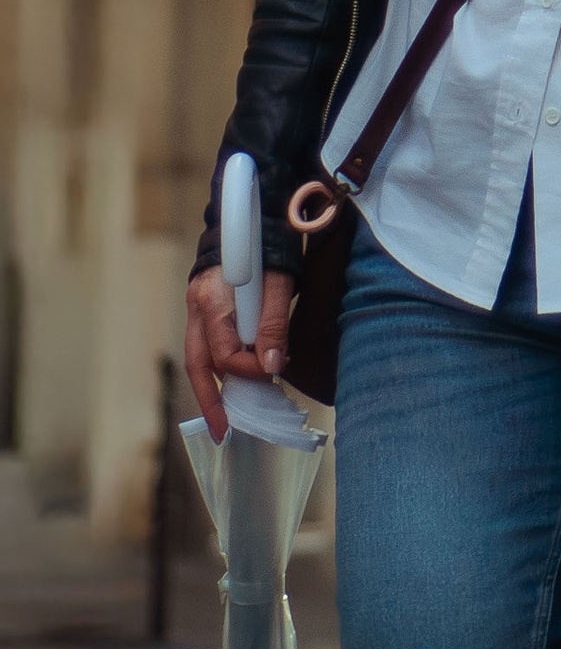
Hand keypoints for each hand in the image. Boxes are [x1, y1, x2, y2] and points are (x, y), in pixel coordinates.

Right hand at [184, 262, 294, 437]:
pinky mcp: (201, 309)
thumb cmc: (267, 247)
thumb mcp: (278, 282)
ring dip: (209, 389)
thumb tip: (272, 368)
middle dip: (209, 401)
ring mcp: (194, 308)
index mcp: (212, 299)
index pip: (225, 354)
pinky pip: (203, 346)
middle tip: (222, 432)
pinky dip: (214, 368)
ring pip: (196, 358)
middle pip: (197, 364)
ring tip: (221, 419)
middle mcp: (196, 306)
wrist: (249, 216)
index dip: (249, 369)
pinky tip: (227, 385)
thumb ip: (274, 324)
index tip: (274, 371)